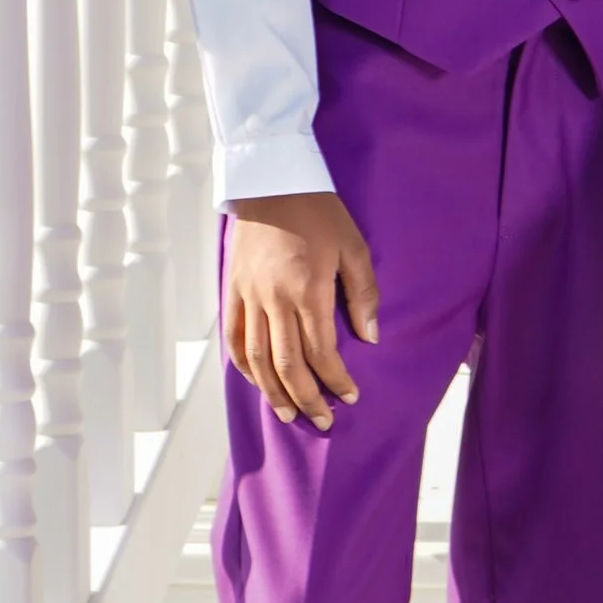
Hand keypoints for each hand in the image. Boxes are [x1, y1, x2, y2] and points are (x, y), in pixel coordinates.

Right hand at [222, 190, 379, 429]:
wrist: (270, 182)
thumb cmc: (319, 213)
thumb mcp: (354, 247)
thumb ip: (363, 294)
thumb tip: (370, 338)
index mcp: (307, 291)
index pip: (322, 352)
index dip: (336, 380)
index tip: (351, 396)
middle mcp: (274, 300)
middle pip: (288, 365)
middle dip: (308, 398)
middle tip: (323, 420)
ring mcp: (249, 297)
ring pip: (258, 359)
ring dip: (274, 391)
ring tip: (290, 413)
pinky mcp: (233, 291)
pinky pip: (235, 338)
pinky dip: (245, 366)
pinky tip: (258, 382)